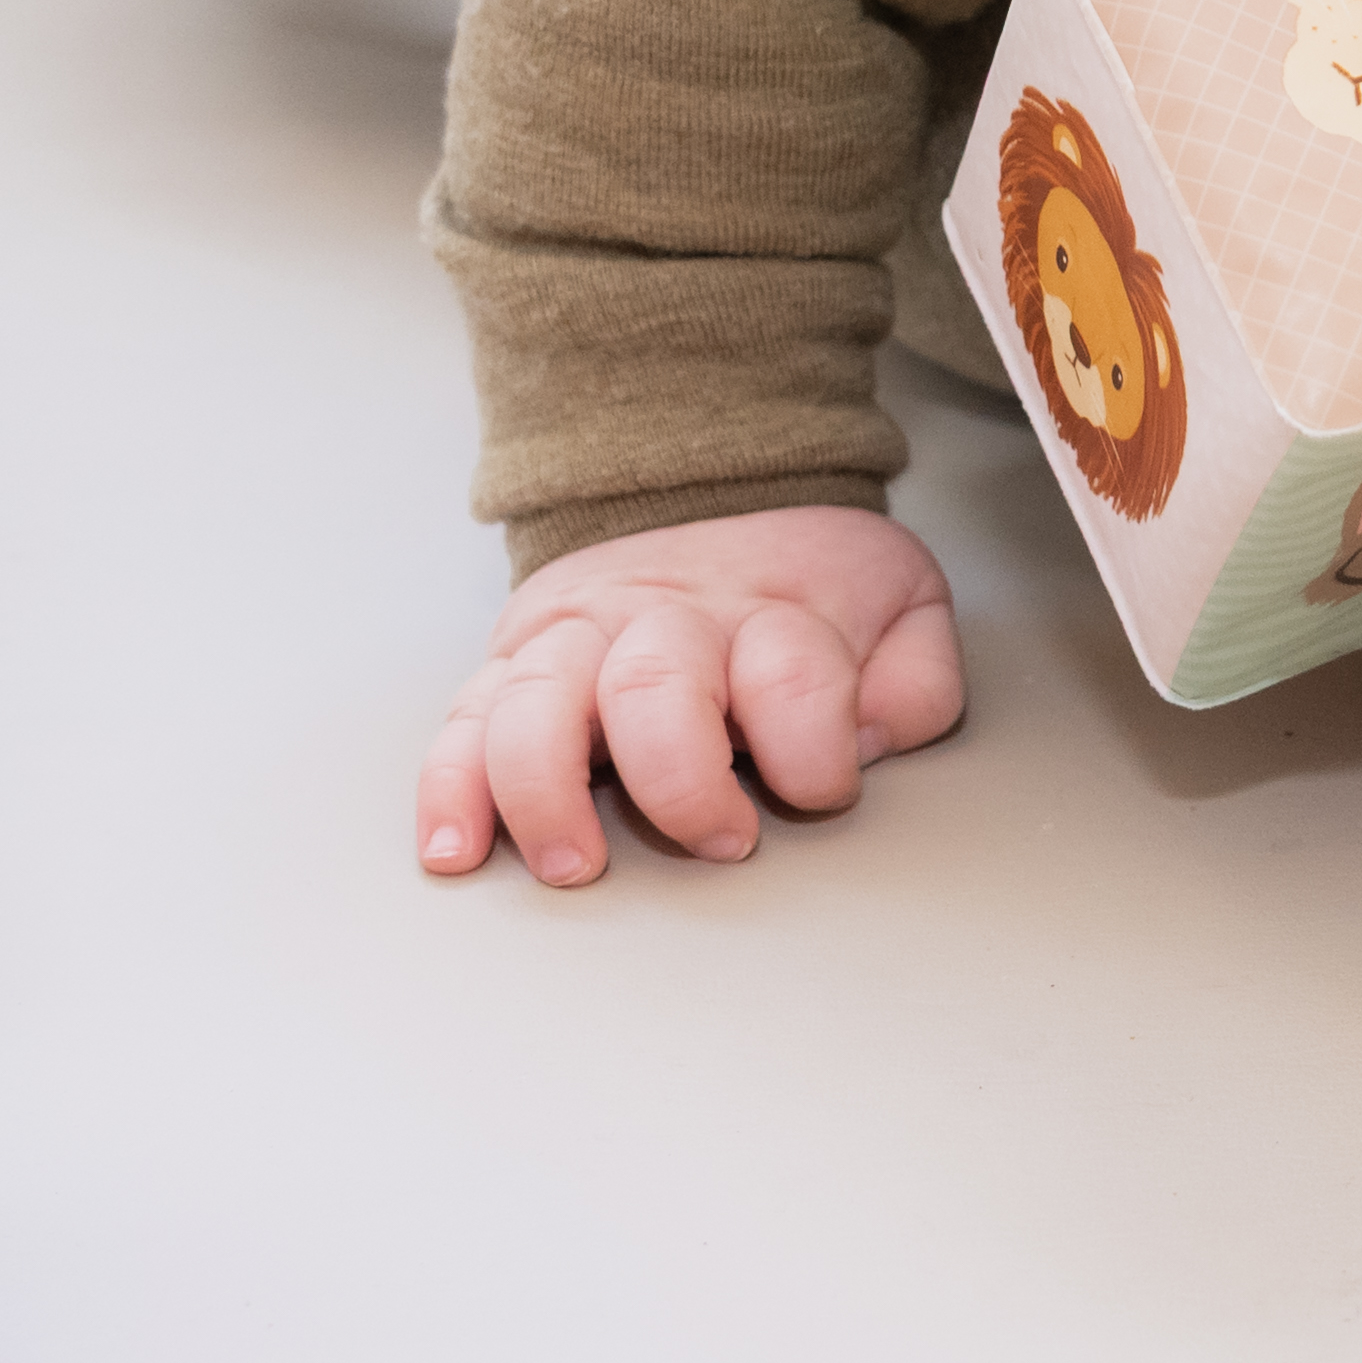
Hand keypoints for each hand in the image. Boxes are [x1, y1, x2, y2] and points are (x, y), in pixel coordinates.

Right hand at [420, 506, 965, 883]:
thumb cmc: (813, 594)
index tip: (824, 789)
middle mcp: (664, 618)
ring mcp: (578, 638)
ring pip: (539, 702)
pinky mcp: (514, 663)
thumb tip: (868, 740)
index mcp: (770, 608)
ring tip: (574, 863)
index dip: (815, 751)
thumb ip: (912, 680)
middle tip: (718, 840)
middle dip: (682, 781)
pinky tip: (455, 850)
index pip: (793, 679)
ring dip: (548, 792)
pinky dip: (450, 789)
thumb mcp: (901, 608)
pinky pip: (463, 723)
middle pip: (655, 686)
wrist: (722, 499)